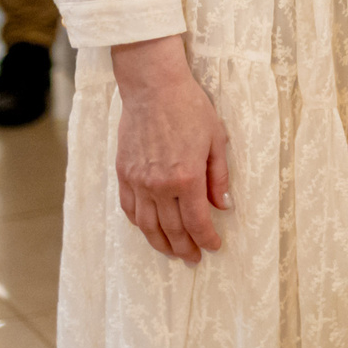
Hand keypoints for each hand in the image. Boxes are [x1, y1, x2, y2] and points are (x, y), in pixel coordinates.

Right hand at [111, 35, 232, 264]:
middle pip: (171, 229)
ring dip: (160, 243)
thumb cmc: (190, 108)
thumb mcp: (217, 140)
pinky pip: (129, 209)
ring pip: (147, 225)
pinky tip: (149, 230)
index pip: (197, 221)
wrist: (153, 89)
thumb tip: (224, 205)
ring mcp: (137, 181)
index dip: (206, 238)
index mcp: (186, 177)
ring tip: (172, 253)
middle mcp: (159, 185)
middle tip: (194, 258)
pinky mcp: (123, 174)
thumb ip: (219, 177)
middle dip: (185, 247)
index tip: (214, 247)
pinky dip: (140, 224)